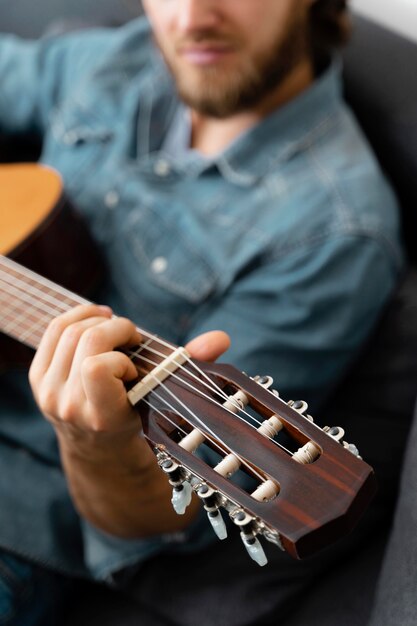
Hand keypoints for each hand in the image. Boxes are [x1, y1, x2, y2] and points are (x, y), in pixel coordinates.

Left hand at [29, 304, 229, 536]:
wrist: (99, 449)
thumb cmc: (139, 418)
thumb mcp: (165, 399)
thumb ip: (192, 366)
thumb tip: (222, 338)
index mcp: (104, 417)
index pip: (97, 368)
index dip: (119, 357)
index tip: (134, 368)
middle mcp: (70, 408)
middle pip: (87, 339)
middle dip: (115, 328)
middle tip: (131, 338)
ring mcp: (49, 394)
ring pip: (69, 331)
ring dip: (97, 321)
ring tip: (115, 328)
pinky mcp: (37, 379)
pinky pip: (53, 331)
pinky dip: (76, 317)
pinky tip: (95, 321)